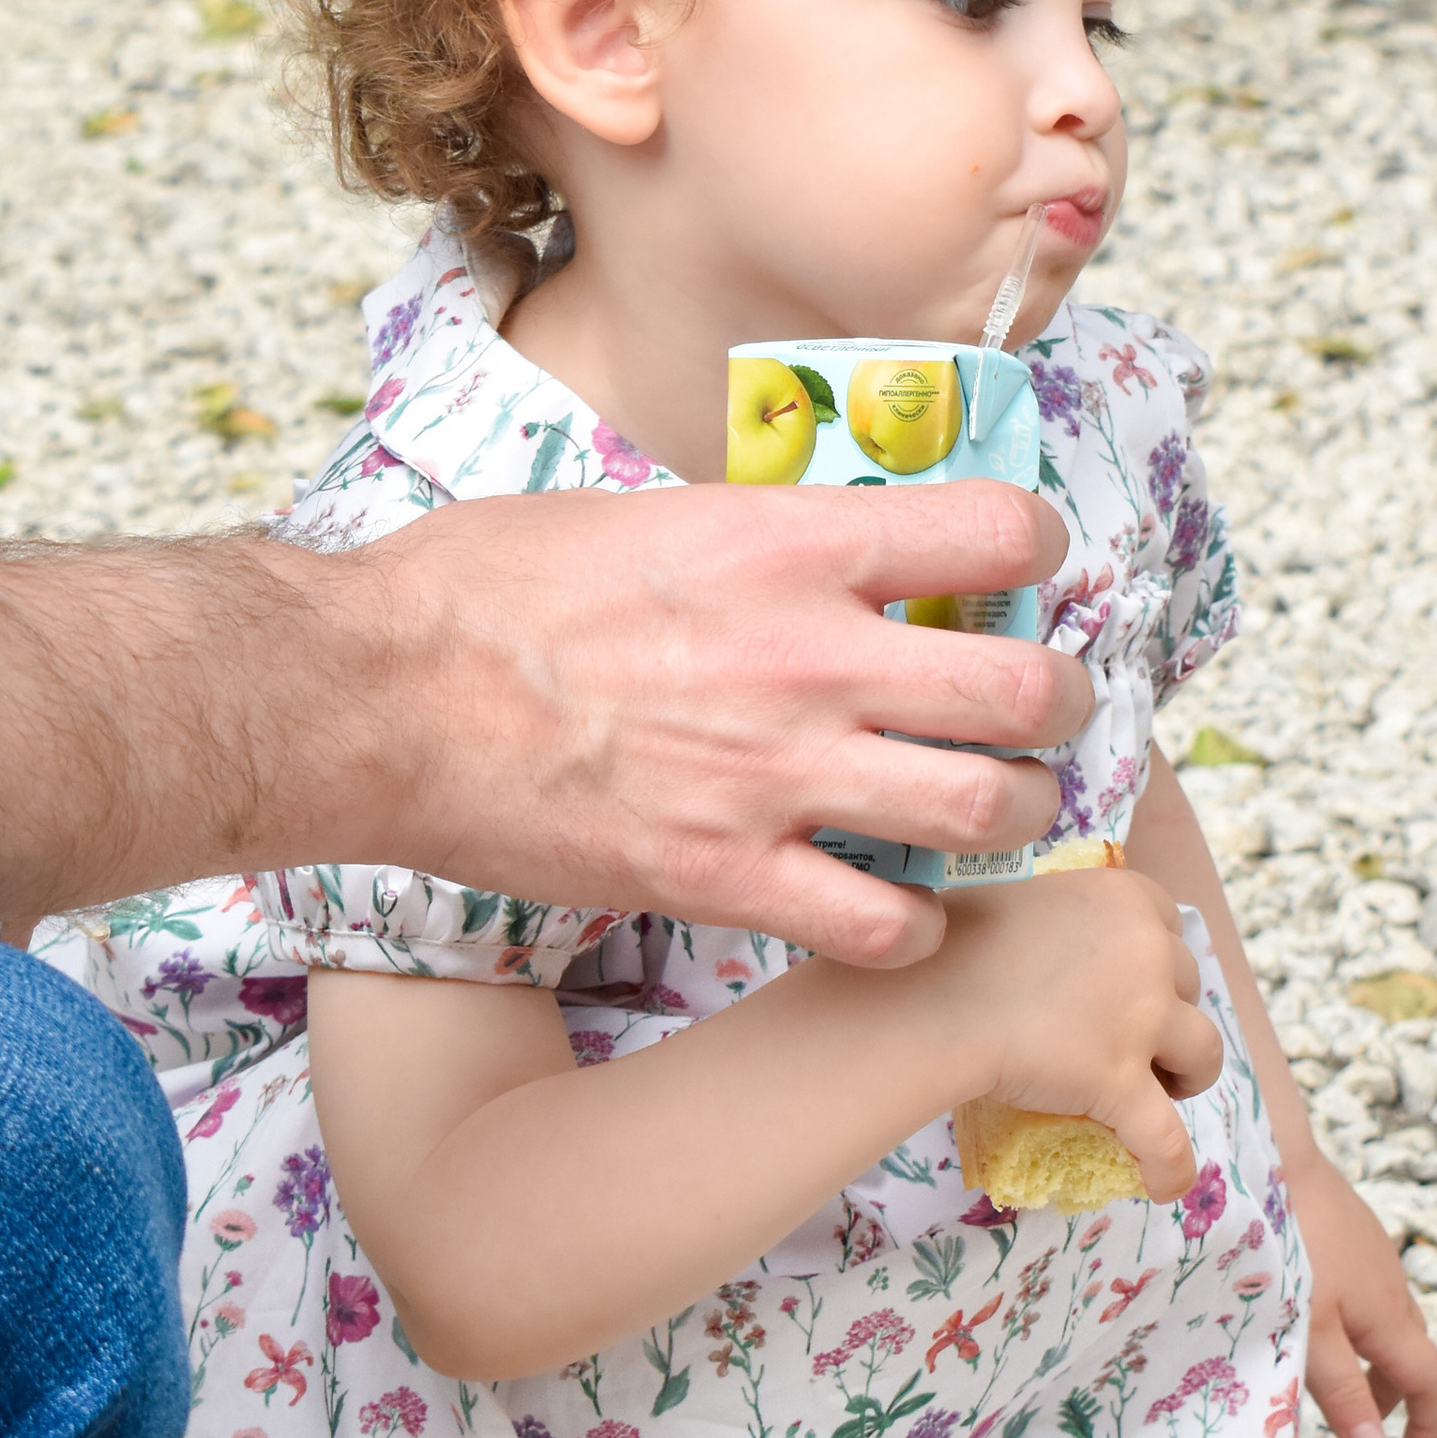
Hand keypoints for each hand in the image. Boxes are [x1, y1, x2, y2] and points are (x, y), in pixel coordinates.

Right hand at [350, 475, 1088, 970]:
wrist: (380, 695)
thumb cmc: (485, 587)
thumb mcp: (644, 511)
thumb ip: (757, 537)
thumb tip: (823, 547)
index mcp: (789, 542)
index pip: (1000, 531)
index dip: (1034, 554)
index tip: (1018, 575)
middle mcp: (808, 655)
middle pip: (1026, 688)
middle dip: (1056, 704)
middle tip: (1038, 712)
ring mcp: (774, 775)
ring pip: (985, 812)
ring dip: (1008, 816)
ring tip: (986, 811)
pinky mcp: (724, 877)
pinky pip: (887, 926)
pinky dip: (911, 926)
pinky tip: (891, 907)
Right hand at [918, 863, 1223, 1200]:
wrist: (927, 996)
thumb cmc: (949, 943)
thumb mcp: (1024, 904)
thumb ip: (1064, 927)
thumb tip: (1061, 960)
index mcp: (1123, 898)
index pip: (1171, 923)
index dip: (1158, 957)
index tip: (1136, 978)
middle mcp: (1148, 950)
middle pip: (1189, 984)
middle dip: (1170, 1011)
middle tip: (1134, 1037)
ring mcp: (1142, 1018)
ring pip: (1204, 1053)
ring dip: (1187, 1073)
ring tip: (1160, 1091)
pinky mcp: (1121, 1082)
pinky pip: (1166, 1138)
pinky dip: (1171, 1164)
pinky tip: (1162, 1184)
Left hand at [1291, 1148, 1436, 1437]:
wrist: (1274, 1156)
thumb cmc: (1289, 1246)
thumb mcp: (1310, 1331)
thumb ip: (1340, 1389)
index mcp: (1388, 1316)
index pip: (1430, 1380)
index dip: (1428, 1423)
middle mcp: (1390, 1284)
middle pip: (1409, 1351)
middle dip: (1393, 1392)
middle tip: (1358, 1419)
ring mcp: (1371, 1253)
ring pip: (1385, 1318)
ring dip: (1369, 1354)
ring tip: (1324, 1368)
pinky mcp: (1348, 1229)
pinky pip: (1364, 1287)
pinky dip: (1351, 1318)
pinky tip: (1307, 1310)